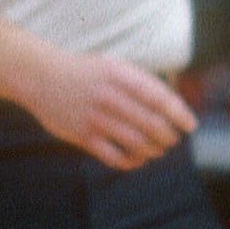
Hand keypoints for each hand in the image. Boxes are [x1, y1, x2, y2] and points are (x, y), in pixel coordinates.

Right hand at [17, 48, 194, 169]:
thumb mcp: (114, 66)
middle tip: (171, 140)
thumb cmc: (85, 73)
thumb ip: (142, 82)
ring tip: (156, 150)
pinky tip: (136, 159)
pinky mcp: (81, 135)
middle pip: (152, 125)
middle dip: (168, 137)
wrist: (40, 77)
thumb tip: (175, 105)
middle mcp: (109, 96)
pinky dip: (131, 162)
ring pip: (136, 143)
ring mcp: (94, 117)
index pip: (161, 99)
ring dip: (153, 151)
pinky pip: (114, 156)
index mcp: (121, 76)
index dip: (180, 115)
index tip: (190, 126)